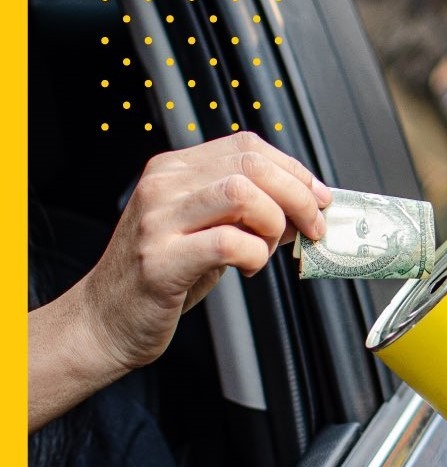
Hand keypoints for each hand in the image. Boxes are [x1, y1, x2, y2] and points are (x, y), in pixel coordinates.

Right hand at [29, 132, 330, 430]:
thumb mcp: (206, 230)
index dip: (294, 170)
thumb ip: (248, 213)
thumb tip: (305, 207)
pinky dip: (254, 255)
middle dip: (297, 195)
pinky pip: (227, 243)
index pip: (248, 146)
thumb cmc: (164, 276)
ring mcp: (158, 221)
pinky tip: (248, 268)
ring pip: (241, 194)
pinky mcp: (160, 261)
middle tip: (312, 227)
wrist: (107, 320)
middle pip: (251, 164)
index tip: (319, 198)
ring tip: (268, 248)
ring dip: (274, 222)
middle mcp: (163, 186)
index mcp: (174, 170)